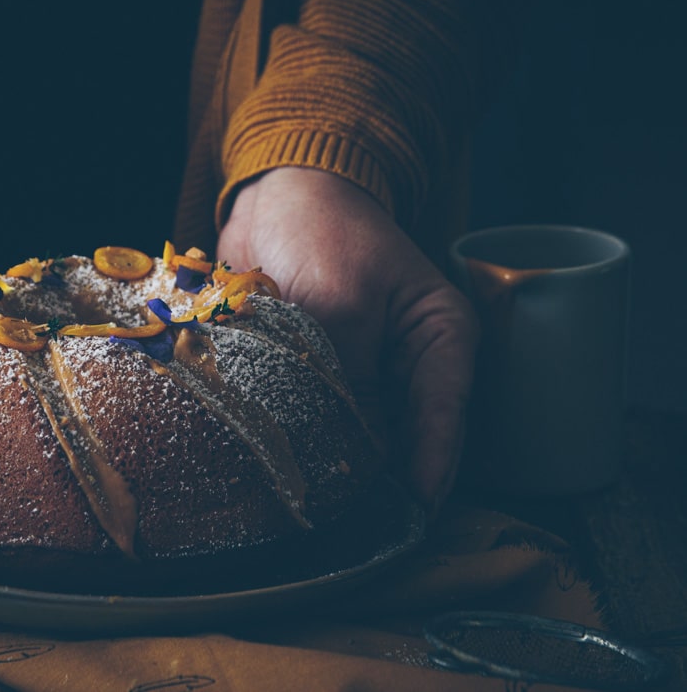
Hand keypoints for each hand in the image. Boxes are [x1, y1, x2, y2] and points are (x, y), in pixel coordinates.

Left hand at [217, 167, 477, 509]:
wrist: (275, 195)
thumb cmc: (322, 229)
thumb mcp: (340, 300)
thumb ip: (345, 374)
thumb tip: (341, 445)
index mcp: (440, 335)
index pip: (446, 413)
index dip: (430, 466)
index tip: (413, 511)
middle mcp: (409, 361)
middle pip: (407, 435)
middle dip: (384, 479)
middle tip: (357, 525)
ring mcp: (367, 369)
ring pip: (364, 434)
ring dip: (343, 465)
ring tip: (322, 510)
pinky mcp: (327, 372)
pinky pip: (325, 417)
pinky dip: (310, 441)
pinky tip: (288, 471)